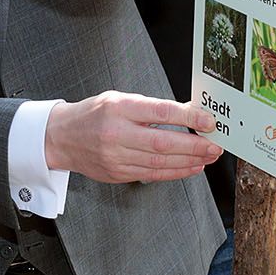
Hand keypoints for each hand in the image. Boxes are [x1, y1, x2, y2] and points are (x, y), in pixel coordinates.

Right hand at [42, 91, 223, 183]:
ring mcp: (116, 157)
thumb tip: (187, 113)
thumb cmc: (92, 114)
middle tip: (215, 145)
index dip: (188, 118)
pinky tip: (191, 168)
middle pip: (163, 143)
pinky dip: (175, 172)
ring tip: (208, 157)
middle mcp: (116, 134)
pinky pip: (152, 175)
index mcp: (118, 109)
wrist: (60, 138)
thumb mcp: (119, 100)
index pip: (160, 113)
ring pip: (160, 163)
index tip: (208, 121)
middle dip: (194, 146)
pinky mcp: (118, 174)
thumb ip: (151, 107)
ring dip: (189, 161)